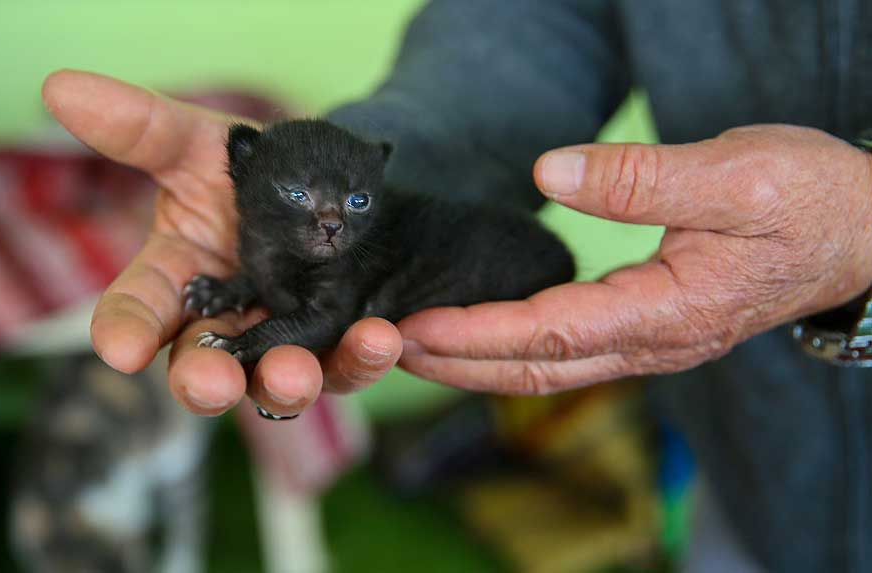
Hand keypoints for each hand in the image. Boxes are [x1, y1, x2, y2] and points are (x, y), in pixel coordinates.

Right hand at [42, 70, 401, 416]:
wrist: (323, 177)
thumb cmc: (246, 170)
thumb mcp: (197, 145)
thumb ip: (143, 129)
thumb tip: (61, 86)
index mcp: (177, 282)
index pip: (137, 312)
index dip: (124, 332)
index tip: (120, 350)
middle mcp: (225, 324)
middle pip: (203, 370)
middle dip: (205, 380)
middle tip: (212, 381)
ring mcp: (283, 342)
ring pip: (278, 382)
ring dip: (288, 382)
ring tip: (298, 373)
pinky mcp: (339, 344)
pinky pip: (351, 361)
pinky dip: (366, 356)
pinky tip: (383, 337)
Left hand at [398, 125, 871, 393]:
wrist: (862, 233)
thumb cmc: (809, 203)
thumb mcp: (736, 178)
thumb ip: (643, 179)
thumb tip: (552, 169)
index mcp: (668, 312)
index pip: (550, 332)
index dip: (475, 335)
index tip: (412, 329)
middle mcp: (650, 341)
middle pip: (534, 366)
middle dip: (455, 363)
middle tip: (382, 347)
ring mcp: (647, 340)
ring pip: (545, 365)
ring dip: (474, 362)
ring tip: (411, 346)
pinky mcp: (645, 325)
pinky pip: (564, 348)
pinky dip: (509, 347)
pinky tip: (476, 333)